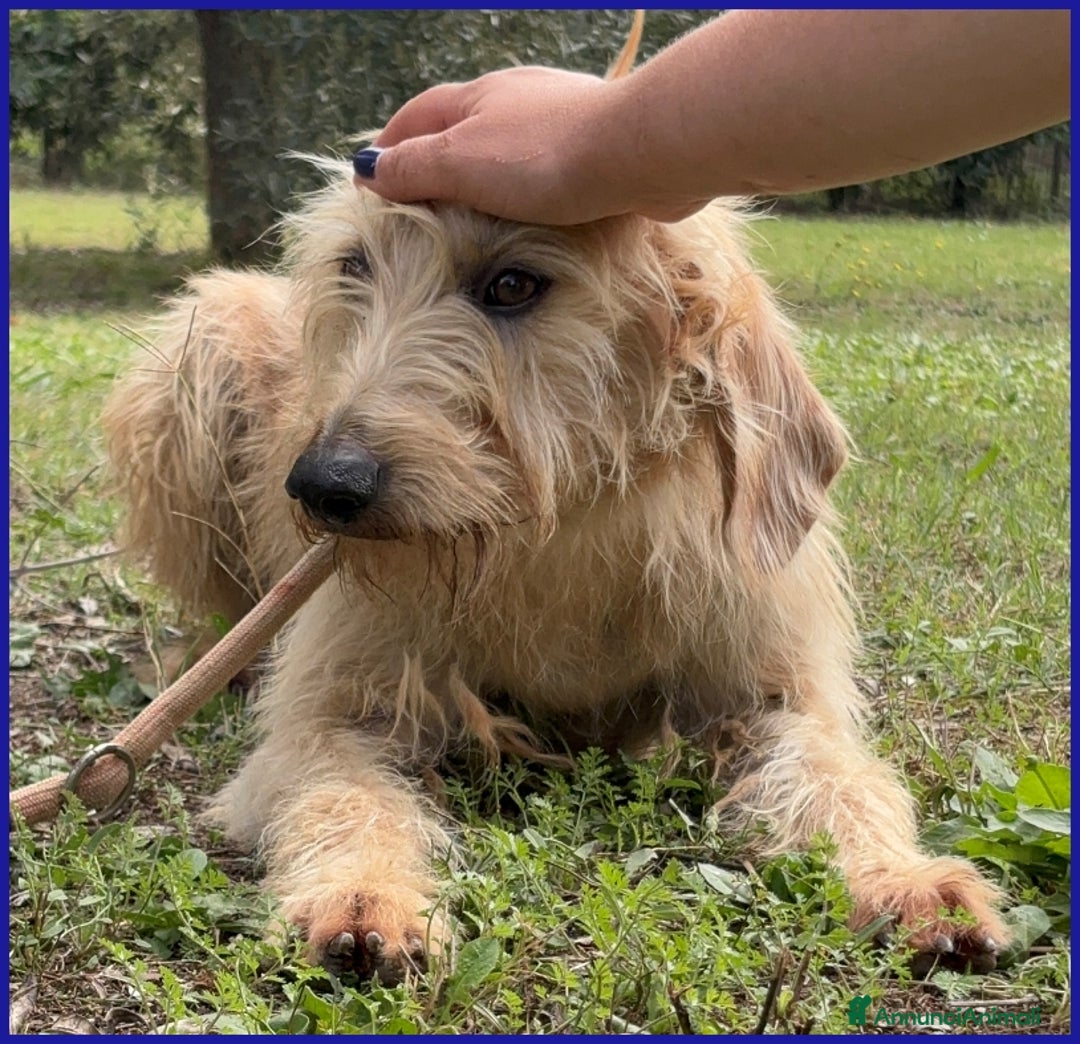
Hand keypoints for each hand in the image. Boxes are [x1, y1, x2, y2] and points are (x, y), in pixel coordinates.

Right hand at [356, 66, 685, 224]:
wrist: (641, 152)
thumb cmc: (546, 158)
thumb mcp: (463, 164)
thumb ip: (415, 168)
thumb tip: (366, 169)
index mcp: (477, 96)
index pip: (416, 116)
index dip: (389, 147)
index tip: (371, 179)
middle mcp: (517, 98)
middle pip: (461, 126)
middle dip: (434, 157)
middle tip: (418, 200)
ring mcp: (559, 119)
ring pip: (506, 146)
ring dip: (482, 174)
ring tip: (470, 212)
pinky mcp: (596, 147)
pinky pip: (546, 167)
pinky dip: (526, 188)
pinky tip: (532, 211)